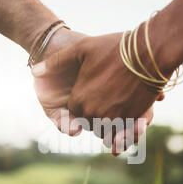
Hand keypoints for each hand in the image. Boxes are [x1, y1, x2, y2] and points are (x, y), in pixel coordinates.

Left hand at [33, 32, 164, 154]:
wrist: (149, 51)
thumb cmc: (114, 49)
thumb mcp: (81, 49)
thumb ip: (55, 62)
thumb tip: (33, 71)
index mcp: (79, 100)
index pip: (74, 112)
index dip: (81, 103)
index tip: (90, 93)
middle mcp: (94, 114)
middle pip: (90, 123)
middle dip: (95, 116)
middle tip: (103, 102)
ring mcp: (114, 120)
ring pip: (107, 131)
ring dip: (110, 126)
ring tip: (116, 111)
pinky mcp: (133, 122)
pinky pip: (124, 134)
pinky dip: (124, 133)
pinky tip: (127, 125)